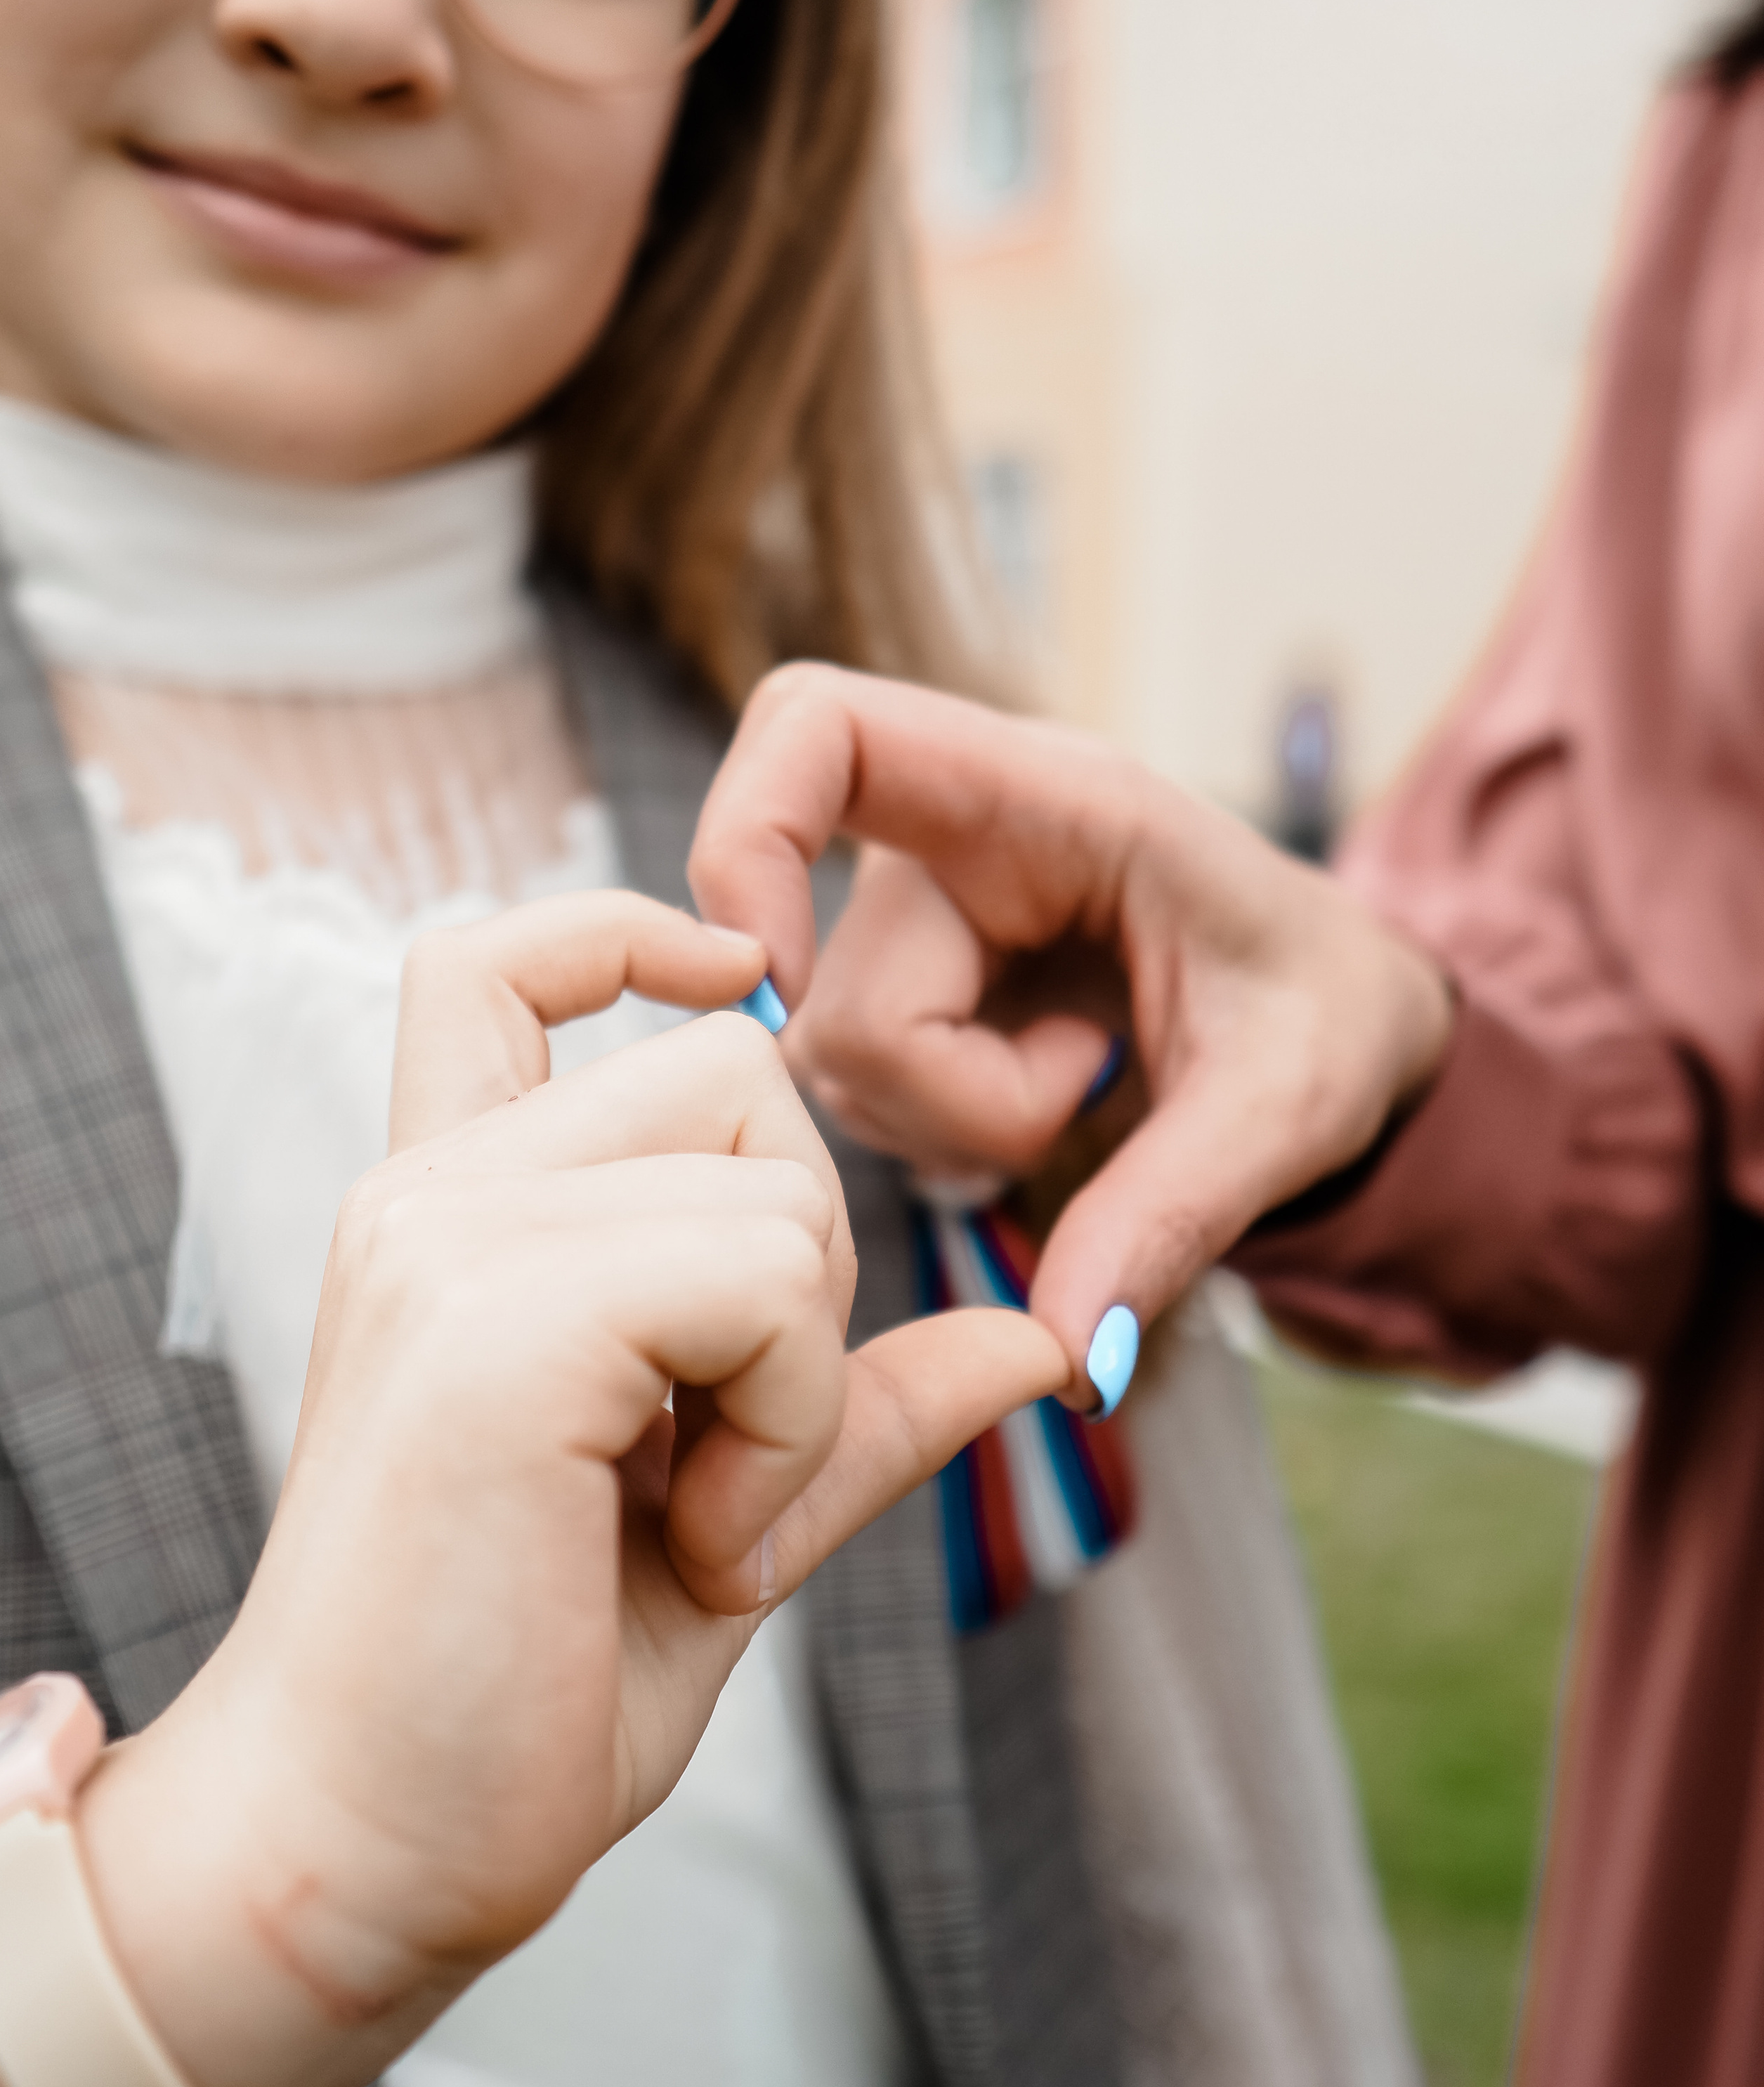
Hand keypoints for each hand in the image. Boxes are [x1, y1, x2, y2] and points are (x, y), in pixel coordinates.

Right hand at [61, 894, 1068, 2086]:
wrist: (364, 1851)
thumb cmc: (522, 1679)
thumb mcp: (729, 1508)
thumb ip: (861, 1403)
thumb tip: (1034, 1337)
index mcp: (453, 1209)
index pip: (497, 962)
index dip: (625, 931)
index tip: (730, 976)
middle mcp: (434, 1193)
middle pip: (732, 1071)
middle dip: (801, 1255)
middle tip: (721, 1454)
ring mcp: (452, 1241)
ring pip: (775, 1180)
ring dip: (799, 1369)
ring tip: (700, 1517)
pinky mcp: (497, 1321)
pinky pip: (765, 1280)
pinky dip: (787, 1421)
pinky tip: (700, 1542)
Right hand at [688, 666, 1455, 1408]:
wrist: (1342, 1022)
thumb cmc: (1330, 1014)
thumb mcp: (1289, 1106)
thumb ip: (1173, 1214)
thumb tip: (1066, 1358)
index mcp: (1048, 794)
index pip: (821, 727)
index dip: (745, 832)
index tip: (770, 976)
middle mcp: (953, 833)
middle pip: (829, 983)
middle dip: (941, 1093)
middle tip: (1087, 1088)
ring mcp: (920, 912)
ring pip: (830, 1055)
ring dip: (950, 1118)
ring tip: (1084, 1083)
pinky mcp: (908, 981)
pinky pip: (856, 1087)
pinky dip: (941, 1127)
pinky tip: (1041, 1098)